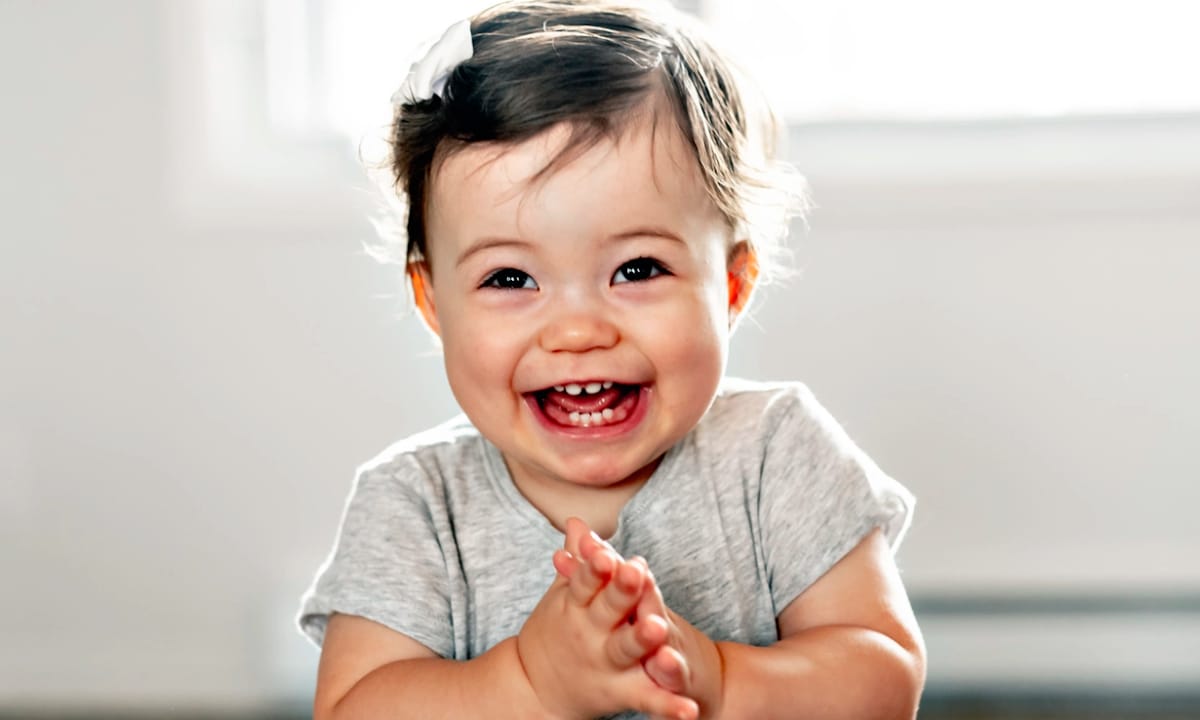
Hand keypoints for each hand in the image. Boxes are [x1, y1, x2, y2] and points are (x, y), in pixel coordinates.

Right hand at [516, 518, 697, 719]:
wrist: (532, 688)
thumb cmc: (556, 631)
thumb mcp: (563, 597)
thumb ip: (579, 562)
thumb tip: (577, 521)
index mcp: (575, 607)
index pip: (585, 582)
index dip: (597, 567)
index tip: (608, 552)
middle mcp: (588, 634)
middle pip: (606, 610)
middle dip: (620, 592)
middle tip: (635, 573)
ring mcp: (604, 664)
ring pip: (625, 650)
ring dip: (641, 639)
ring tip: (660, 629)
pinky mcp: (619, 692)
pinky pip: (648, 698)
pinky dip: (669, 706)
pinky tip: (691, 709)